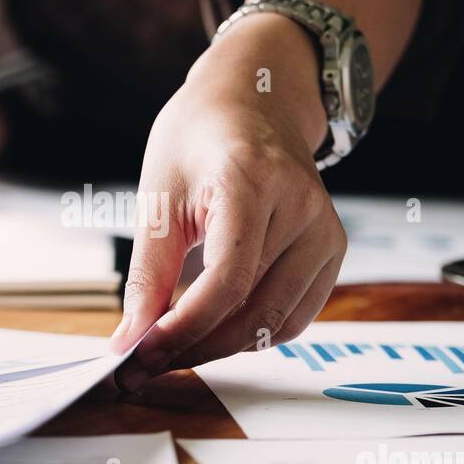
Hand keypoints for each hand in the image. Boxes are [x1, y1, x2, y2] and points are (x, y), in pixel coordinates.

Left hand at [110, 13, 347, 390]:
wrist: (254, 102)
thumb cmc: (199, 139)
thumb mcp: (159, 195)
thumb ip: (148, 273)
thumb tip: (130, 340)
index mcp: (252, 181)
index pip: (227, 280)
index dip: (184, 328)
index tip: (141, 353)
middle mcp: (301, 207)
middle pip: (254, 310)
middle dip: (196, 347)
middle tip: (145, 362)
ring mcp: (325, 230)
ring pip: (277, 322)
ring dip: (223, 347)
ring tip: (174, 347)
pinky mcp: (333, 249)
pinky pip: (295, 315)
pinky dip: (254, 332)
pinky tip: (216, 327)